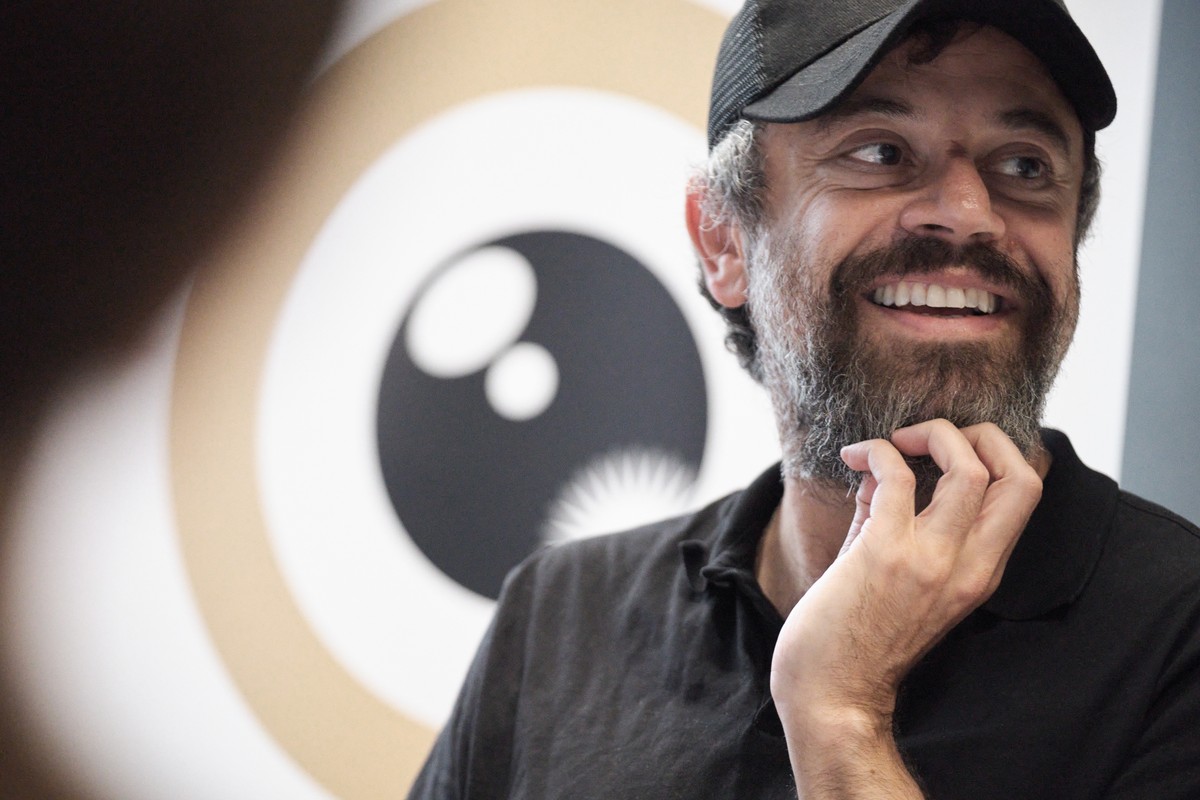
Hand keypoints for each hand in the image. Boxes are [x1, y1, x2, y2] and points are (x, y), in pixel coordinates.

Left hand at [770, 421, 1042, 793]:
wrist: (832, 694)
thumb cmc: (857, 639)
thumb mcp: (899, 575)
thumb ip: (898, 520)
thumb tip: (885, 466)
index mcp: (980, 572)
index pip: (1026, 493)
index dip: (998, 451)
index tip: (948, 448)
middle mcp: (968, 566)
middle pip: (1020, 475)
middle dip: (983, 433)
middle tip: (931, 437)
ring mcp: (931, 560)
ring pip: (969, 468)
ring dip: (930, 435)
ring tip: (893, 443)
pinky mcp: (886, 553)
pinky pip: (895, 476)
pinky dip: (876, 451)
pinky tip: (854, 456)